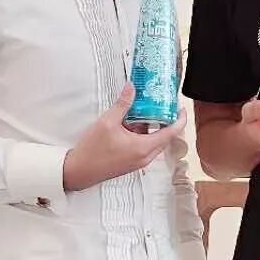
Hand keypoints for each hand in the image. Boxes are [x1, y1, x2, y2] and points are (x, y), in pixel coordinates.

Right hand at [63, 85, 186, 191]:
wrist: (79, 171)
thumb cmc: (92, 151)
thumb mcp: (107, 122)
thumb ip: (122, 104)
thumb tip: (131, 88)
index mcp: (144, 148)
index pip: (171, 133)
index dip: (180, 119)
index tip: (180, 108)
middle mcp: (145, 157)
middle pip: (164, 136)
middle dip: (164, 120)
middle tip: (161, 104)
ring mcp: (139, 161)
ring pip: (153, 141)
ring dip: (150, 127)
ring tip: (143, 110)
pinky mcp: (132, 162)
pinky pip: (144, 146)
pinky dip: (142, 134)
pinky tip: (130, 124)